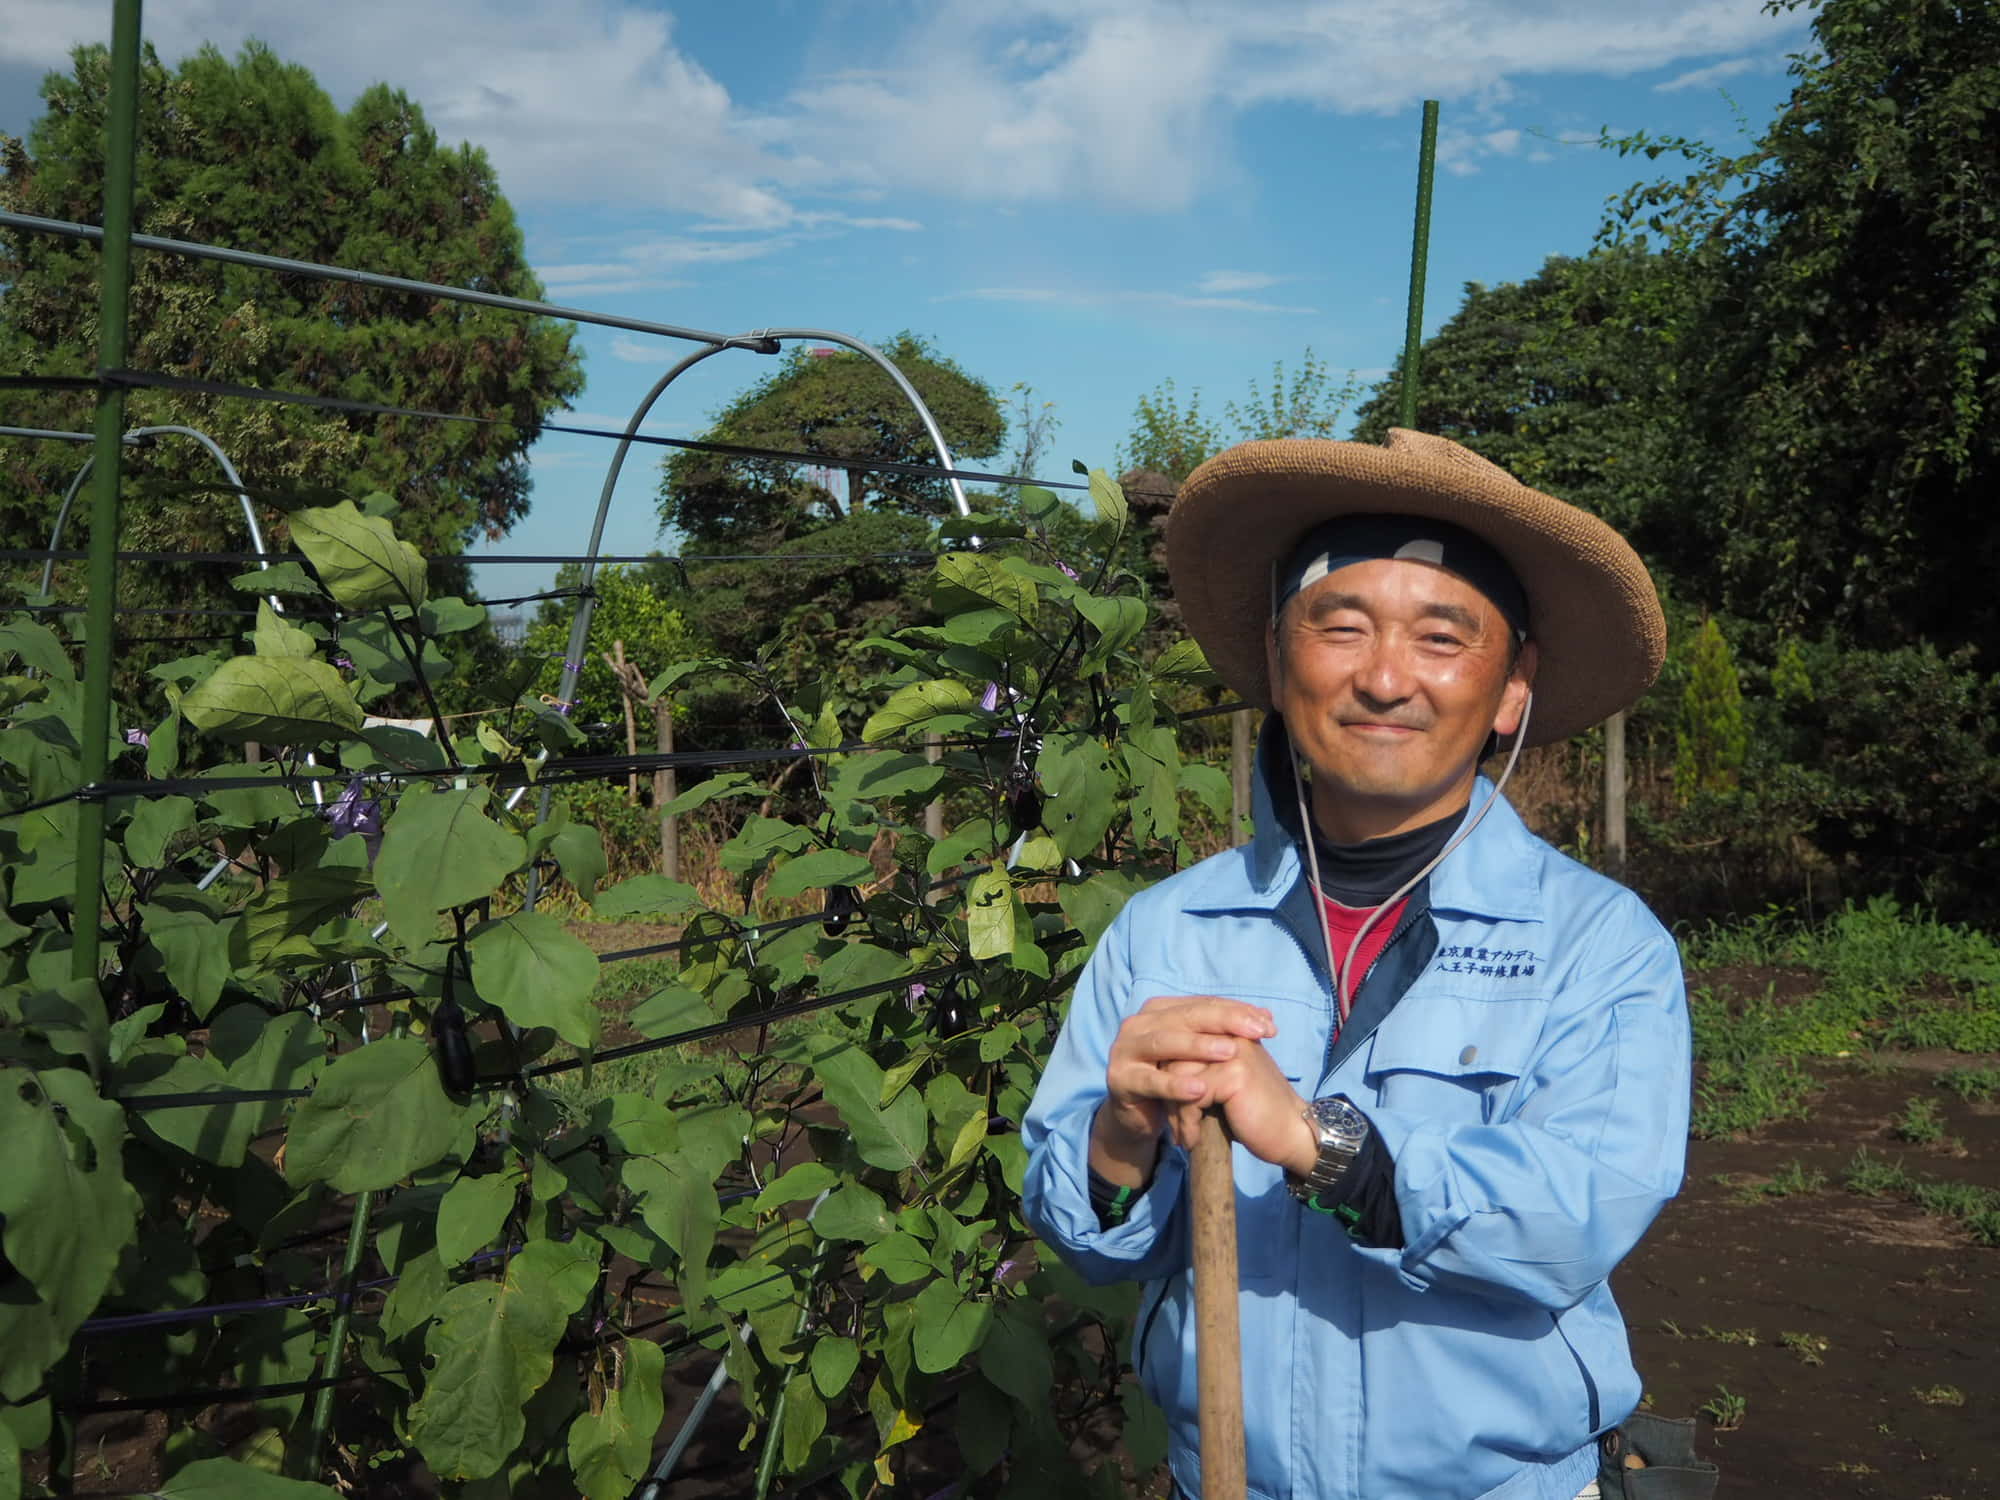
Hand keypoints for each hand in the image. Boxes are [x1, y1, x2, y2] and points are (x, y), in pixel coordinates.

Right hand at [1091, 995, 1275, 1184]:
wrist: (1141, 1116)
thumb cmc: (1175, 1079)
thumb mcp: (1200, 1055)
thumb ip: (1227, 1034)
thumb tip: (1267, 1016)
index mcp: (1158, 1010)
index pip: (1202, 1004)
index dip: (1236, 1011)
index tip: (1269, 1024)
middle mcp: (1139, 1023)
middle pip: (1186, 1017)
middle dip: (1224, 1022)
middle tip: (1256, 1031)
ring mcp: (1125, 1049)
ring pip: (1165, 1042)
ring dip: (1198, 1046)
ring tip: (1230, 1052)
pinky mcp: (1120, 1079)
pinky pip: (1150, 1080)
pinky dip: (1174, 1084)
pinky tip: (1198, 1089)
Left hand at [1159, 1047, 1316, 1177]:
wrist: (1290, 1134)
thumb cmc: (1254, 1111)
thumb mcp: (1222, 1082)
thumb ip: (1198, 1065)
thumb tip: (1156, 1063)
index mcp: (1227, 1029)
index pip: (1181, 1036)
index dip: (1168, 1071)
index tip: (1165, 1101)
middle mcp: (1230, 1032)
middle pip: (1174, 1052)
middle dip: (1167, 1091)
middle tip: (1171, 1123)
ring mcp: (1234, 1050)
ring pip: (1178, 1073)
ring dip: (1174, 1110)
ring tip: (1179, 1134)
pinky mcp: (1234, 1073)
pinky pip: (1192, 1095)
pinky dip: (1186, 1121)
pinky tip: (1191, 1140)